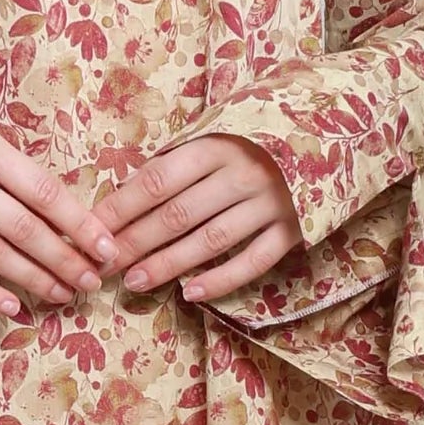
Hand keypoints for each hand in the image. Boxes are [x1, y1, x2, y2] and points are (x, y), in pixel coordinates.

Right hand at [0, 96, 118, 317]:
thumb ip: (2, 162)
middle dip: (64, 258)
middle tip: (92, 280)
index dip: (78, 222)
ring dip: (33, 277)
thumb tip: (54, 204)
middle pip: (23, 227)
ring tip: (64, 294)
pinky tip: (11, 306)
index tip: (107, 246)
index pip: (41, 190)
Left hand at [97, 132, 298, 305]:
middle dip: (134, 243)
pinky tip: (190, 294)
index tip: (92, 231)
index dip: (121, 208)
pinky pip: (252, 262)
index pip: (157, 181)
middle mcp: (243, 173)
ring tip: (135, 282)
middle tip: (101, 267)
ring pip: (210, 241)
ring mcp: (271, 203)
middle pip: (177, 215)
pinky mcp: (293, 229)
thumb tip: (127, 190)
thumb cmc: (258, 135)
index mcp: (218, 144)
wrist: (331, 130)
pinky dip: (220, 280)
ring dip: (168, 264)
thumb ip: (179, 159)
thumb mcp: (219, 132)